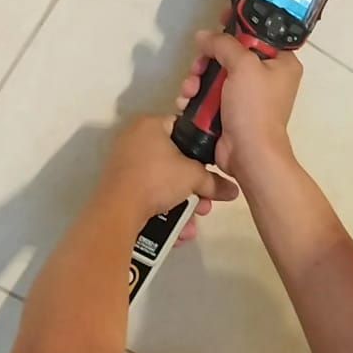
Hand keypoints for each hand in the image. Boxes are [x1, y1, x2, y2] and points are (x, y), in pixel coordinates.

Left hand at [98, 116, 238, 226]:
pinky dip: (165, 210)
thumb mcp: (193, 177)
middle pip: (174, 161)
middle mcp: (134, 140)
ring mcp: (124, 164)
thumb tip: (233, 191)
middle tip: (205, 201)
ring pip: (163, 182)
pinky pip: (149, 194)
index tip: (211, 165)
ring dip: (182, 204)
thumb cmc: (157, 179)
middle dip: (193, 186)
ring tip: (193, 221)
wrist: (119, 211)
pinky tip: (178, 228)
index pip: (183, 127)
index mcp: (150, 125)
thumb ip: (214, 182)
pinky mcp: (119, 187)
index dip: (200, 145)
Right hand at [176, 31, 302, 183]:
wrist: (248, 154)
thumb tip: (203, 36)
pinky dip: (196, 95)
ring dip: (197, 78)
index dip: (238, 25)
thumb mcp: (243, 66)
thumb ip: (223, 44)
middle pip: (230, 54)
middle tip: (199, 65)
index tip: (220, 19)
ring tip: (190, 89)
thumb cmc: (254, 107)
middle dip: (208, 59)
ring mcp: (246, 95)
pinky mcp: (229, 111)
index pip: (259, 33)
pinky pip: (209, 94)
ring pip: (215, 73)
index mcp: (281, 63)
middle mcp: (266, 77)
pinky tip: (186, 100)